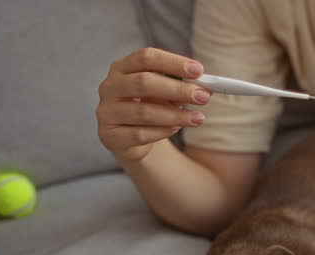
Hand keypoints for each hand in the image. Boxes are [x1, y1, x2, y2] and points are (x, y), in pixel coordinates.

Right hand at [96, 48, 210, 162]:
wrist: (129, 137)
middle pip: (144, 82)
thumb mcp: (165, 93)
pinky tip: (176, 129)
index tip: (199, 71)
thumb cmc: (150, 106)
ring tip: (198, 118)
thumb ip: (181, 86)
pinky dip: (162, 131)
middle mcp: (110, 86)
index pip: (146, 57)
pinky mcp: (109, 135)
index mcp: (123, 67)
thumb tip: (207, 88)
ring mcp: (106, 111)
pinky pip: (140, 134)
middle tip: (203, 97)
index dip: (173, 62)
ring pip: (144, 112)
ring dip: (176, 115)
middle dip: (178, 89)